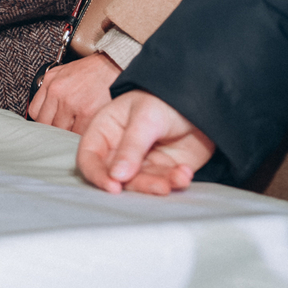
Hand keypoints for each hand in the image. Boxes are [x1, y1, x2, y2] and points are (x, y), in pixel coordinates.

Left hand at [27, 53, 120, 134]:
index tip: (52, 123)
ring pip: (61, 131)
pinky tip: (88, 131)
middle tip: (69, 129)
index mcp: (51, 81)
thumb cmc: (95, 70)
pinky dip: (82, 136)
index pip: (35, 112)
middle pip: (47, 124)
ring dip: (70, 134)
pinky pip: (77, 134)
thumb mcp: (66, 72)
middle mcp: (57, 91)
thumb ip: (52, 89)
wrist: (117, 63)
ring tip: (80, 130)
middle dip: (57, 129)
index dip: (45, 120)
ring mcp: (71, 103)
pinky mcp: (86, 113)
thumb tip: (45, 111)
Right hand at [76, 90, 215, 194]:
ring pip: (142, 183)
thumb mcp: (145, 118)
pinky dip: (175, 181)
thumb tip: (116, 176)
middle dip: (140, 184)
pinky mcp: (161, 170)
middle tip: (160, 186)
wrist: (198, 101)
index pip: (89, 157)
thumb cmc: (163, 100)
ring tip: (180, 177)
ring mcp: (140, 162)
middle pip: (117, 176)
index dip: (96, 174)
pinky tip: (185, 172)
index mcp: (105, 131)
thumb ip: (131, 147)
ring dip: (161, 184)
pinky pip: (164, 182)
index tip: (113, 187)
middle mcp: (118, 150)